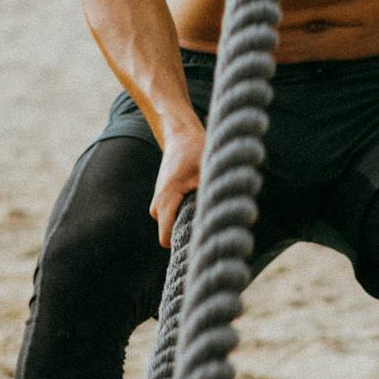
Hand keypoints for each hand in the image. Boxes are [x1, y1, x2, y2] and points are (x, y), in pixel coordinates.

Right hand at [151, 117, 205, 246]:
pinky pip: (174, 217)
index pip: (166, 238)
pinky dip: (186, 213)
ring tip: (206, 204)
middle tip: (211, 219)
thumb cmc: (195, 150)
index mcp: (166, 199)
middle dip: (189, 232)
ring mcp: (159, 202)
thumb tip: (220, 216)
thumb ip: (209, 196)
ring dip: (189, 221)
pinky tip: (199, 200)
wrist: (181, 134)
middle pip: (172, 234)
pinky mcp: (164, 199)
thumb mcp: (206, 171)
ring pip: (173, 225)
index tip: (203, 240)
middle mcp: (158, 204)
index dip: (184, 244)